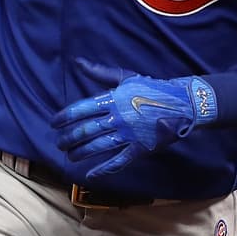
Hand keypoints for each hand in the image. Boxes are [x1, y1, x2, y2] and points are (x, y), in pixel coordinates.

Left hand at [51, 58, 217, 179]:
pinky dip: (104, 169)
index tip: (54, 123)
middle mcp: (118, 117)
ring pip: (98, 146)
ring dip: (81, 152)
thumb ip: (100, 72)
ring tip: (69, 155)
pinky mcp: (139, 148)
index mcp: (113, 99)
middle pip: (87, 130)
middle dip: (69, 138)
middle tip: (59, 143)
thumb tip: (77, 62)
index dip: (65, 117)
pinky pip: (119, 161)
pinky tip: (90, 173)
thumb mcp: (126, 77)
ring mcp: (128, 135)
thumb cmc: (152, 88)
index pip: (82, 109)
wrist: (182, 103)